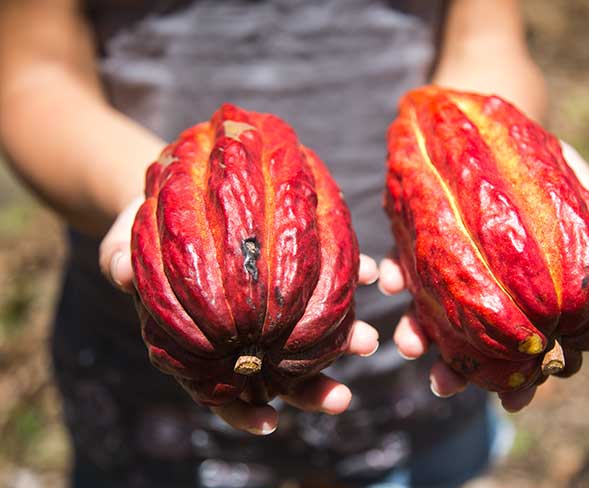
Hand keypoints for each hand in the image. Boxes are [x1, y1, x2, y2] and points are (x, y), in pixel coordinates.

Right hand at [99, 197, 380, 434]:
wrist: (170, 198)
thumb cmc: (139, 235)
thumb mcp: (120, 245)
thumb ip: (120, 261)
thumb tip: (120, 271)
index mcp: (202, 345)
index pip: (222, 392)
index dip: (243, 412)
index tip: (269, 422)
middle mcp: (242, 332)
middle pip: (279, 372)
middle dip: (311, 388)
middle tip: (341, 398)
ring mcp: (271, 302)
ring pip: (311, 332)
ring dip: (342, 338)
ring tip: (367, 340)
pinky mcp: (293, 265)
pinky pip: (323, 278)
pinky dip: (348, 277)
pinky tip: (370, 273)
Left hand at [379, 142, 588, 412]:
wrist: (494, 118)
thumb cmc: (548, 167)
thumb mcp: (583, 201)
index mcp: (521, 292)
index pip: (519, 346)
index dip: (515, 380)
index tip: (509, 403)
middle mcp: (480, 285)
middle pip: (468, 341)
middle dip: (455, 370)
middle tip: (445, 386)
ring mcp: (445, 264)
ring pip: (429, 313)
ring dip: (417, 334)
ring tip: (410, 344)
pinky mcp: (414, 238)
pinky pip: (402, 264)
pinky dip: (396, 275)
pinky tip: (392, 277)